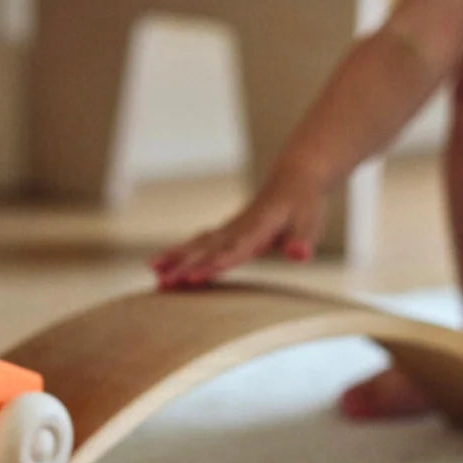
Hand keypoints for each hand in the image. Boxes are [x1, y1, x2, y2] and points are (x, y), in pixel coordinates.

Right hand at [150, 167, 328, 288]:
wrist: (293, 179)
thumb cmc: (304, 205)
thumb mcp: (310, 223)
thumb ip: (302, 240)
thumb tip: (299, 255)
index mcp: (257, 229)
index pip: (232, 252)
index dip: (211, 266)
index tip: (191, 279)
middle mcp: (237, 229)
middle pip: (206, 250)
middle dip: (182, 267)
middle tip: (161, 283)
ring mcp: (229, 229)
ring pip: (197, 244)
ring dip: (174, 258)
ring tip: (151, 271)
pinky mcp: (225, 232)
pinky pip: (198, 243)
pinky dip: (179, 252)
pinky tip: (161, 264)